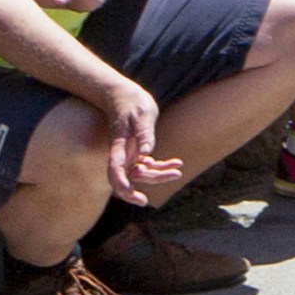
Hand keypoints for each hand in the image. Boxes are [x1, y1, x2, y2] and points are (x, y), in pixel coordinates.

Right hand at [95, 75, 178, 208]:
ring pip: (142, 173)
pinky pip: (148, 165)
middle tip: (175, 175)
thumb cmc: (133, 103)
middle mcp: (121, 154)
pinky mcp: (136, 151)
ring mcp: (128, 155)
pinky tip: (177, 162)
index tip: (137, 198)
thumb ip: (144, 134)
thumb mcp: (142, 115)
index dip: (124, 187)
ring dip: (159, 174)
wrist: (125, 96)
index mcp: (118, 146)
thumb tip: (147, 153)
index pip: (116, 172)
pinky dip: (161, 166)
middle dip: (152, 180)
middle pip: (132, 176)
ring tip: (178, 170)